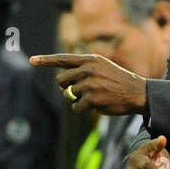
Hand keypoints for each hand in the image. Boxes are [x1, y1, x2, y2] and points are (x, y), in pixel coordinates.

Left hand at [29, 52, 147, 114]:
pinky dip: (83, 109)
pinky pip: (76, 107)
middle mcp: (88, 69)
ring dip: (77, 99)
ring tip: (94, 97)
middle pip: (61, 80)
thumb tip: (61, 80)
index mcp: (90, 59)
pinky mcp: (92, 99)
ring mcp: (89, 84)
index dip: (45, 60)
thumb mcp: (102, 67)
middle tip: (79, 91)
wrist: (137, 92)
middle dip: (66, 88)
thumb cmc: (118, 81)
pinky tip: (96, 105)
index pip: (62, 59)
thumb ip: (83, 68)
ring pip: (68, 95)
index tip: (32, 60)